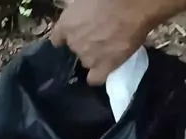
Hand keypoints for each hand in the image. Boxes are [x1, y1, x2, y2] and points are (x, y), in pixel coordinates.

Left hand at [50, 0, 179, 84]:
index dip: (65, 36)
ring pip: (86, 61)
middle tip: (99, 33)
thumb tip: (84, 15)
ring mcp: (88, 57)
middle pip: (75, 49)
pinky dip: (98, 75)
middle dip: (83, 43)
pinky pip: (95, 78)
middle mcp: (74, 43)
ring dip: (94, 56)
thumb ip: (80, 11)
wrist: (133, 5)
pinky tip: (104, 68)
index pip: (57, 37)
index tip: (72, 34)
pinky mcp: (103, 67)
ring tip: (108, 46)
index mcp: (66, 23)